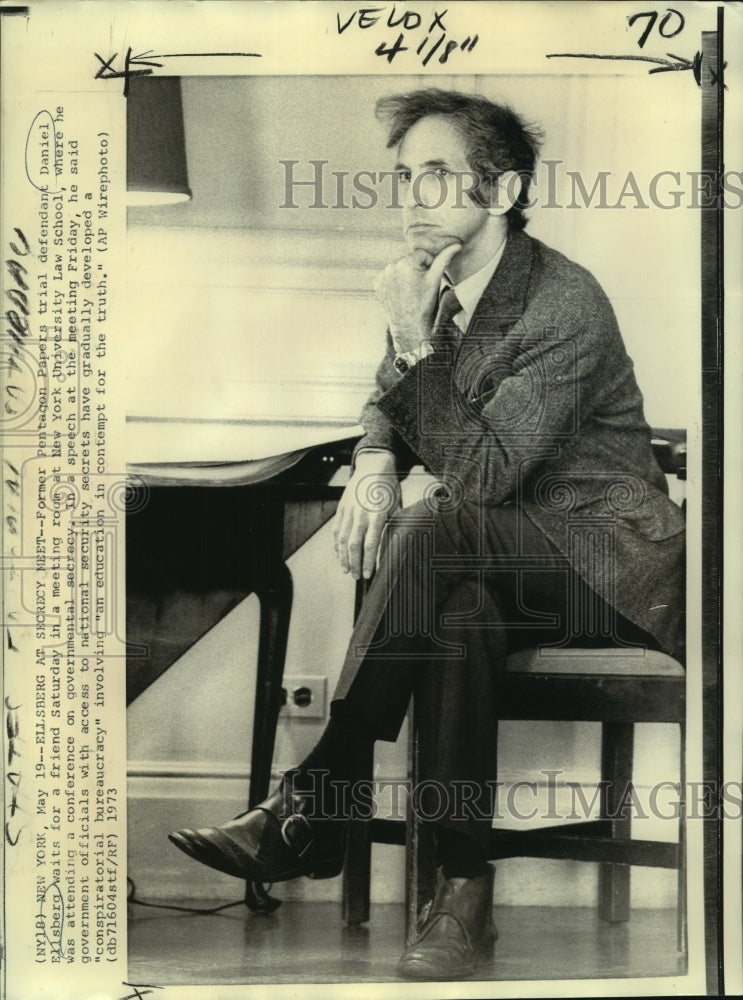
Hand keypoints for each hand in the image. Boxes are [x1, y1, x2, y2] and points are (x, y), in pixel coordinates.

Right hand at [333, 451, 400, 579]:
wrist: (374, 466)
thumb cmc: (389, 488)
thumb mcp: (397, 506)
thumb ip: (396, 525)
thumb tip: (399, 545)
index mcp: (377, 514)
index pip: (370, 543)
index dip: (368, 561)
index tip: (369, 574)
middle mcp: (361, 513)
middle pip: (354, 544)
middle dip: (354, 563)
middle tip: (357, 577)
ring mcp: (349, 510)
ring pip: (342, 539)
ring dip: (343, 557)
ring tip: (346, 570)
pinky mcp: (342, 508)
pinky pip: (337, 530)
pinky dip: (337, 544)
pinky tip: (340, 554)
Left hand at [374, 242, 461, 355]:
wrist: (409, 326)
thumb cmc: (424, 304)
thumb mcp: (435, 280)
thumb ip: (444, 259)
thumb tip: (456, 245)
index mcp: (405, 263)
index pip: (421, 254)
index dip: (428, 265)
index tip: (428, 280)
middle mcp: (391, 267)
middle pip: (409, 260)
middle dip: (416, 269)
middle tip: (419, 287)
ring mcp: (382, 276)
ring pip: (399, 267)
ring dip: (406, 274)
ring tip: (410, 290)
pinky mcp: (377, 283)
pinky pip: (390, 276)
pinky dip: (395, 281)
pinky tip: (401, 292)